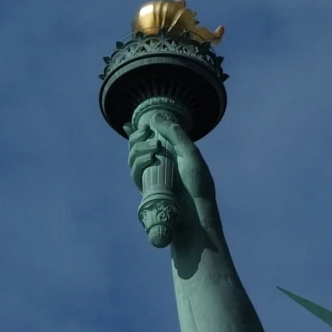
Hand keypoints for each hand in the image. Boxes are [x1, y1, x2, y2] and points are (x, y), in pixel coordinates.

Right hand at [126, 107, 220, 249]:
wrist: (196, 213)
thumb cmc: (198, 185)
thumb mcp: (190, 154)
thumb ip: (175, 134)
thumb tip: (155, 117)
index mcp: (170, 154)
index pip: (150, 139)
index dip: (140, 130)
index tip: (137, 123)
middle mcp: (158, 164)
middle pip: (137, 146)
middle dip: (138, 137)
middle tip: (146, 132)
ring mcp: (150, 177)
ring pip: (133, 158)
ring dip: (139, 148)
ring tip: (155, 148)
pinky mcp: (145, 189)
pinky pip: (134, 172)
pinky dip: (139, 162)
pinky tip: (150, 158)